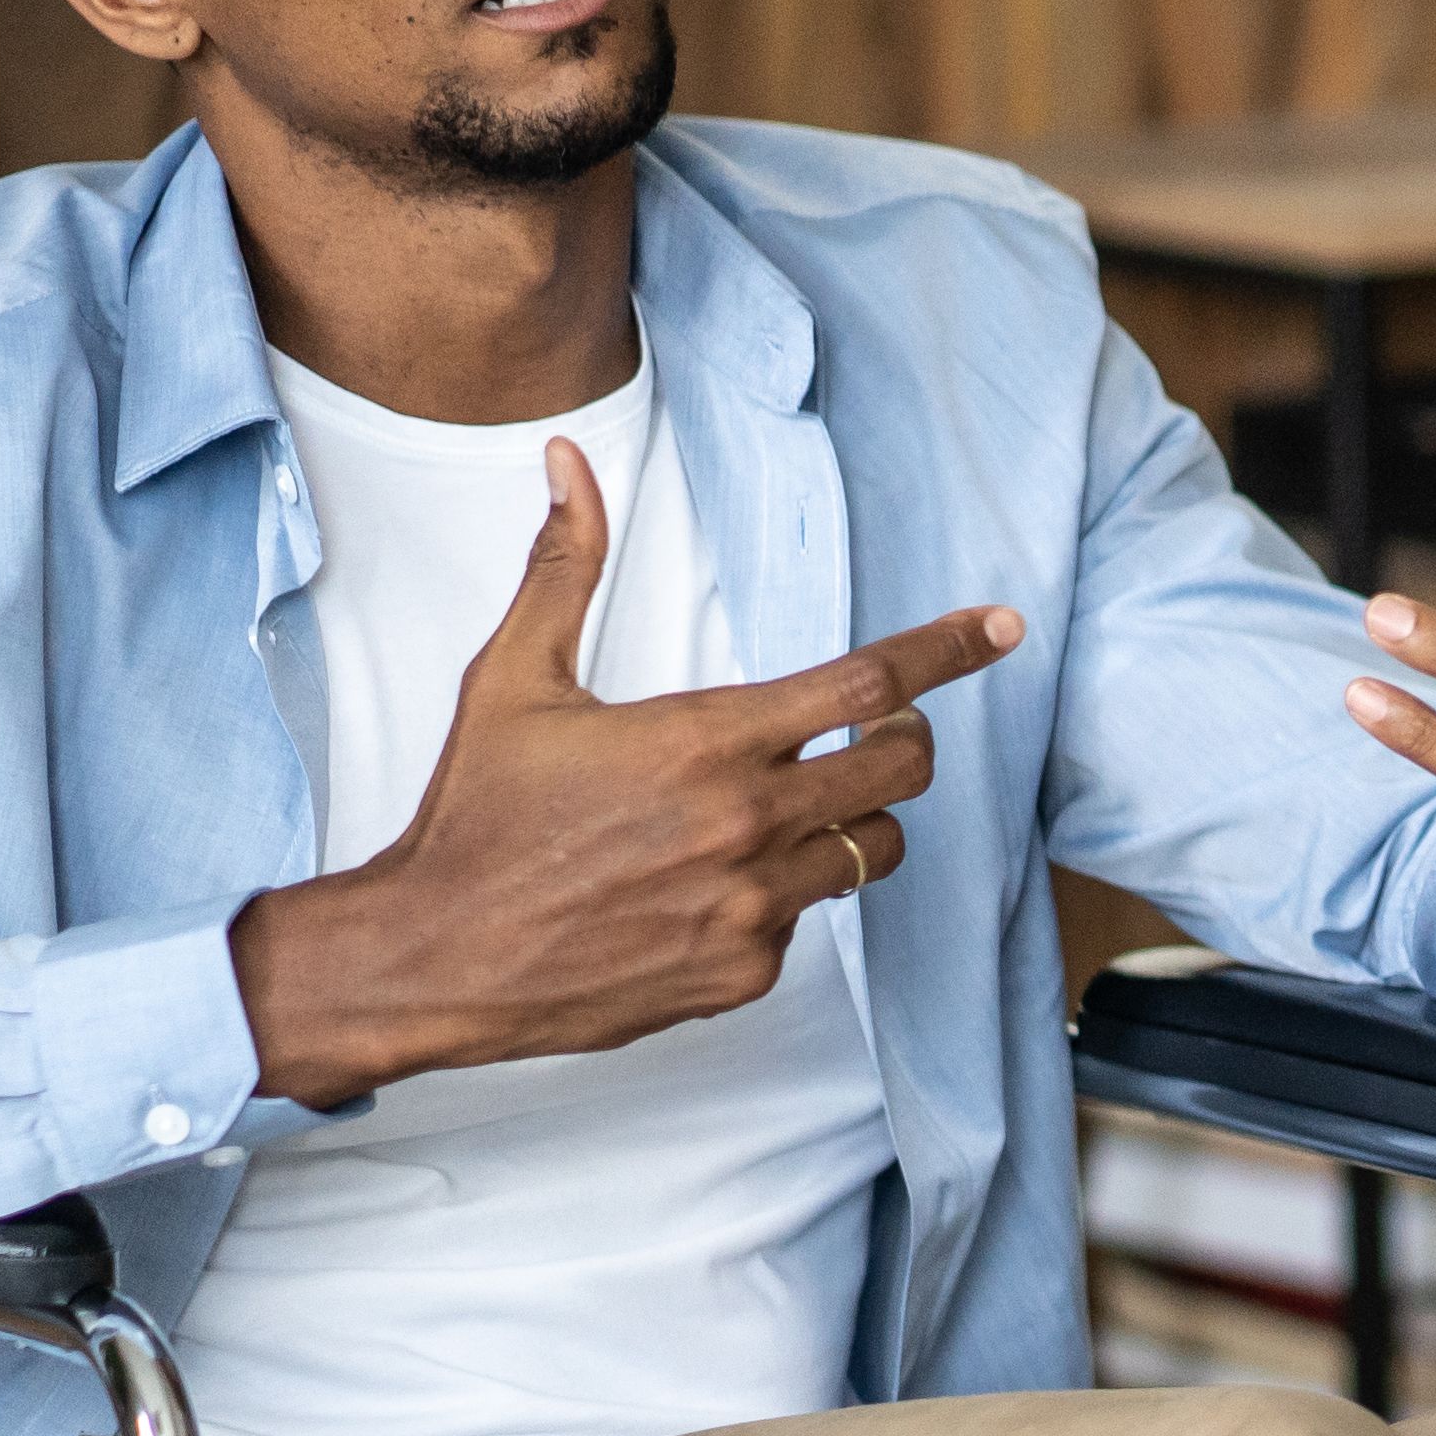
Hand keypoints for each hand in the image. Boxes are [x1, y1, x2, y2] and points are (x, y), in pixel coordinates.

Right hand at [229, 439, 1021, 1102]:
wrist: (437, 956)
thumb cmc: (476, 817)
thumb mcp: (514, 681)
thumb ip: (564, 568)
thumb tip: (570, 462)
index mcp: (705, 741)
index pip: (867, 685)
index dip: (945, 650)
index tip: (999, 628)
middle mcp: (746, 823)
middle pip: (901, 770)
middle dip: (905, 742)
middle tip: (877, 735)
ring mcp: (752, 905)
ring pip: (874, 851)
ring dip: (854, 821)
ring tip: (785, 809)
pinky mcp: (743, 972)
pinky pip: (808, 917)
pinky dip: (783, 893)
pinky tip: (709, 884)